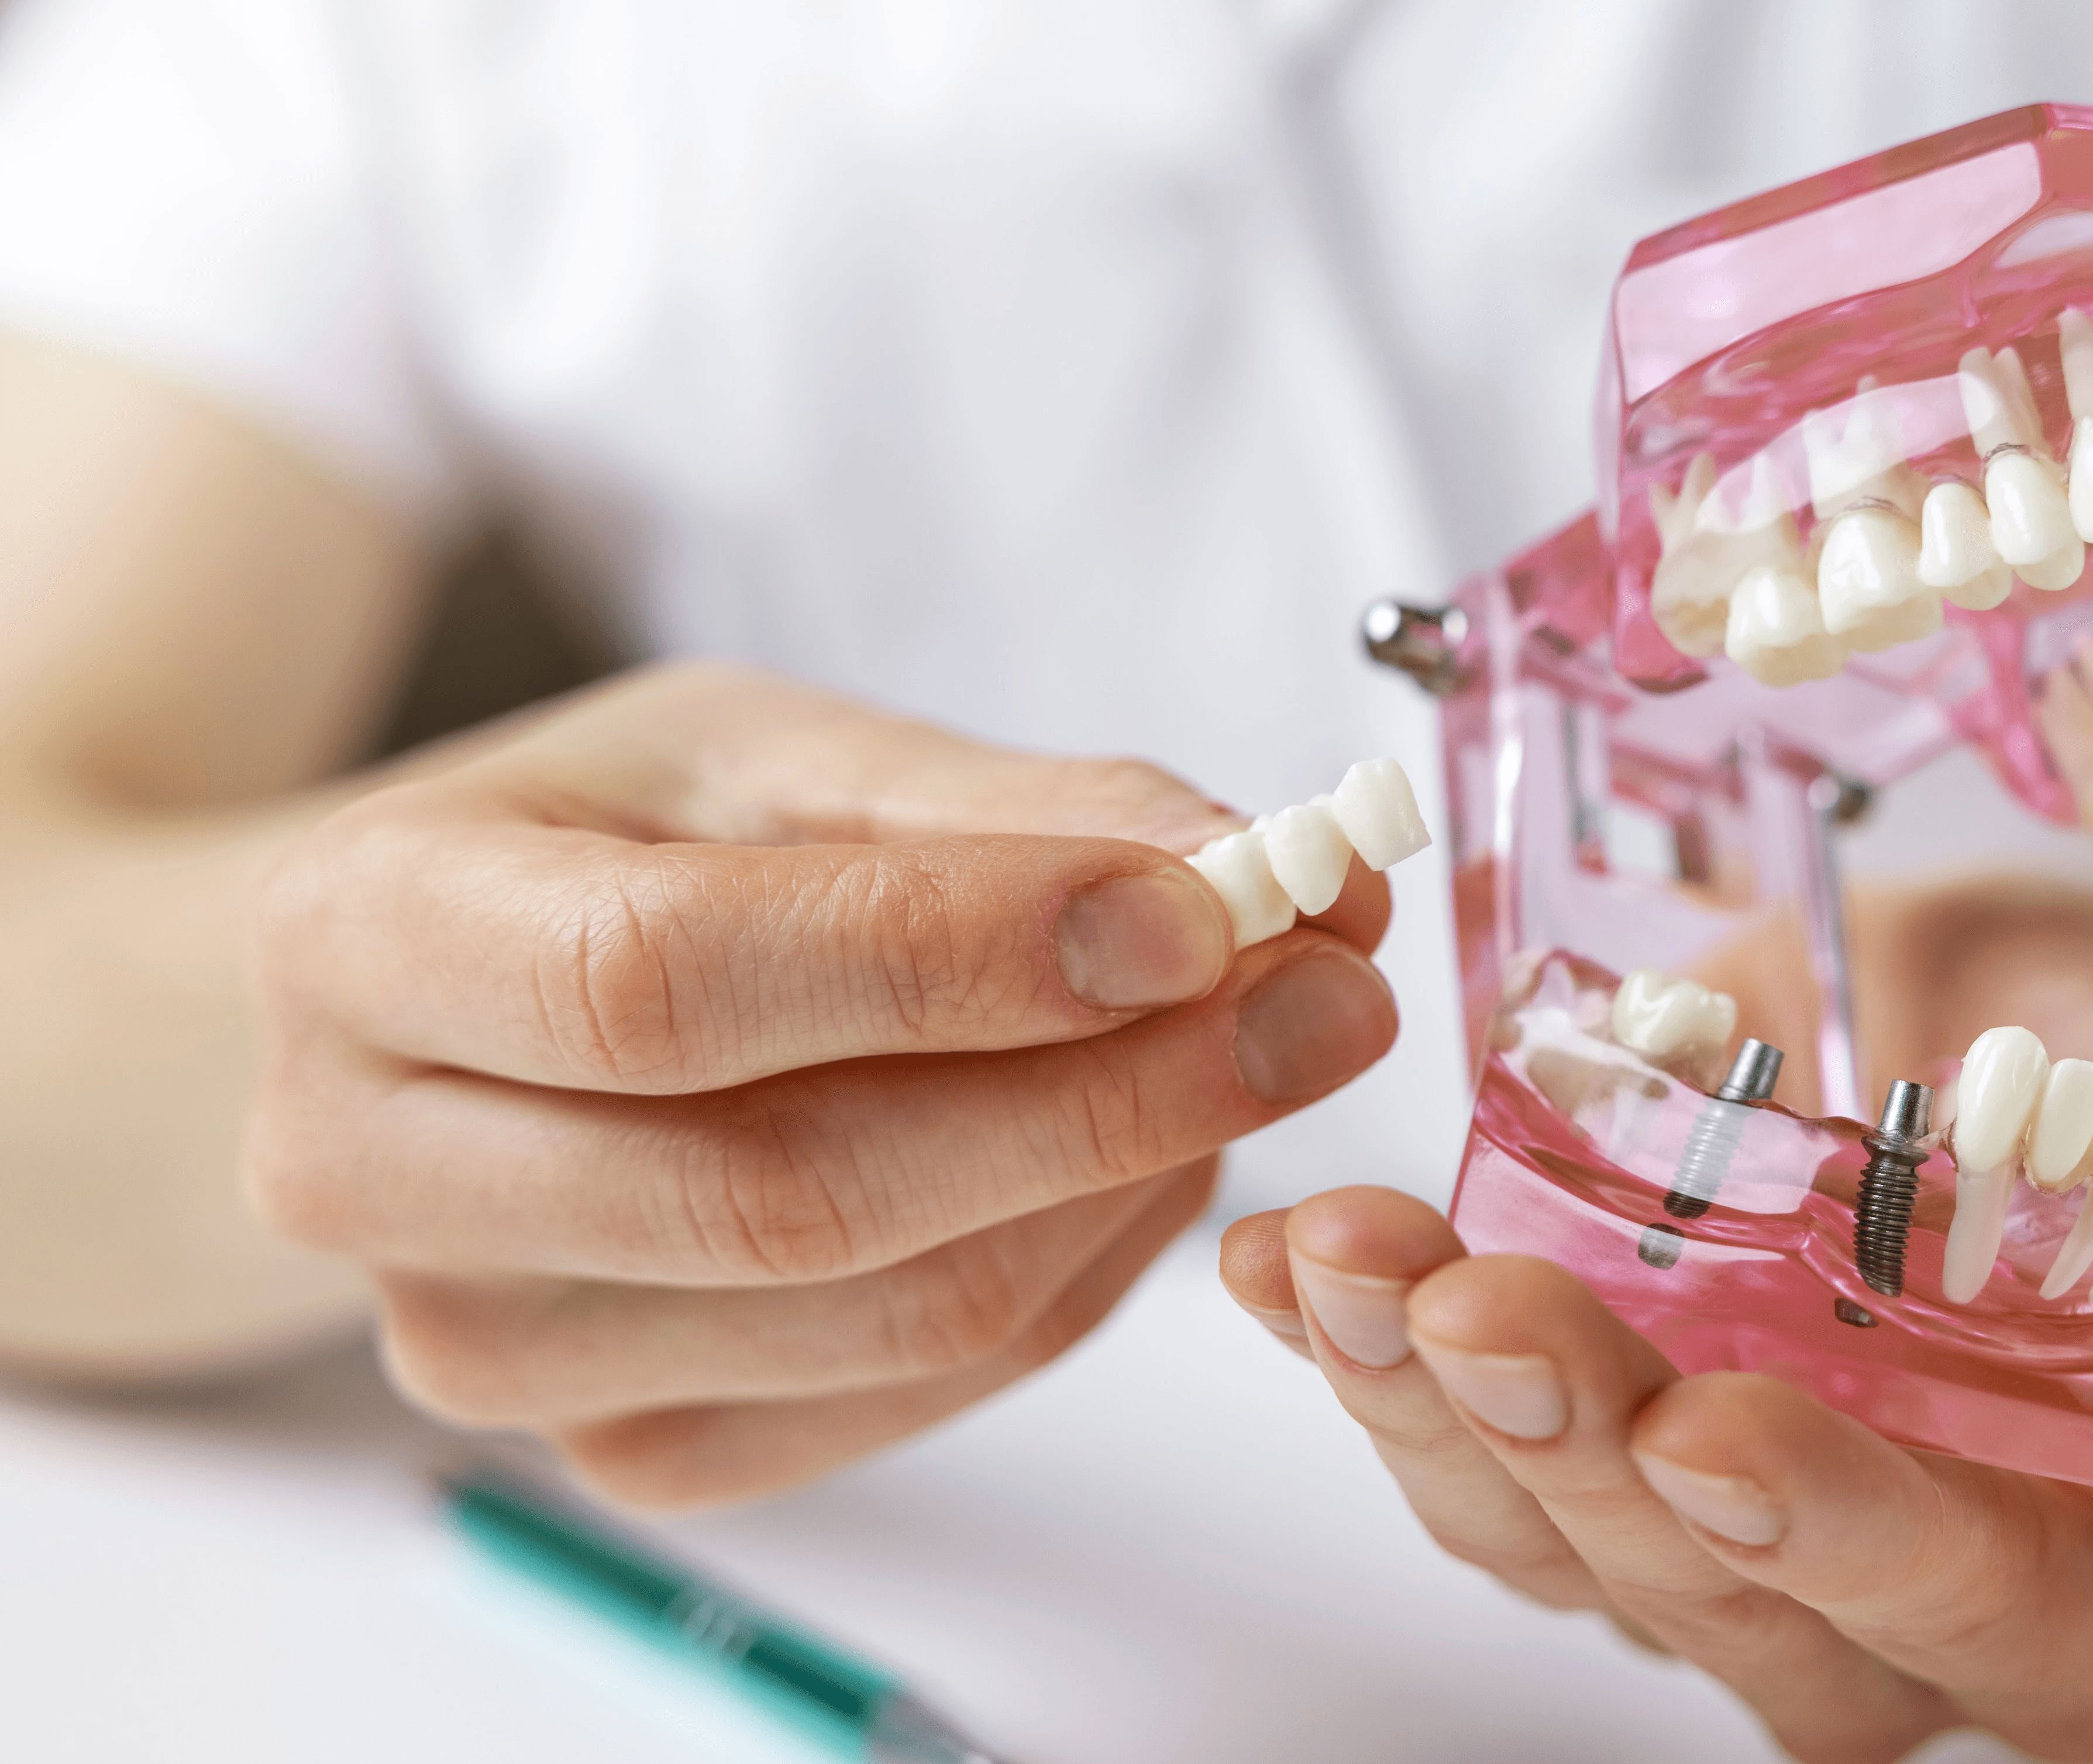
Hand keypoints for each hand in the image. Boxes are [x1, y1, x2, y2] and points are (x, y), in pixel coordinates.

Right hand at [248, 662, 1397, 1504]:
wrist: (465, 1003)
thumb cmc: (613, 844)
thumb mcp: (776, 754)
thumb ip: (1003, 813)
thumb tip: (1253, 866)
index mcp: (367, 936)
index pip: (668, 980)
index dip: (959, 954)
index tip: (1209, 906)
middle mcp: (376, 1174)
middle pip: (792, 1186)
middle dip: (1115, 1090)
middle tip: (1334, 990)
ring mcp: (492, 1352)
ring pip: (884, 1309)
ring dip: (1127, 1181)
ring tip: (1261, 1047)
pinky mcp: (621, 1452)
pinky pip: (910, 1392)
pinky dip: (1076, 1270)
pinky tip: (1145, 1156)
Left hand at [1221, 881, 2092, 1761]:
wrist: (2067, 1009)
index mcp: (2074, 1575)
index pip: (1957, 1614)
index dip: (1834, 1540)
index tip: (1713, 1430)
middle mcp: (1871, 1588)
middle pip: (1704, 1591)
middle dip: (1575, 1454)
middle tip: (1478, 1307)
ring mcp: (1704, 1510)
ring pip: (1542, 1529)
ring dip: (1421, 1407)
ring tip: (1346, 1263)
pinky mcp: (1589, 1409)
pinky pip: (1453, 1420)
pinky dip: (1357, 1340)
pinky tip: (1291, 1256)